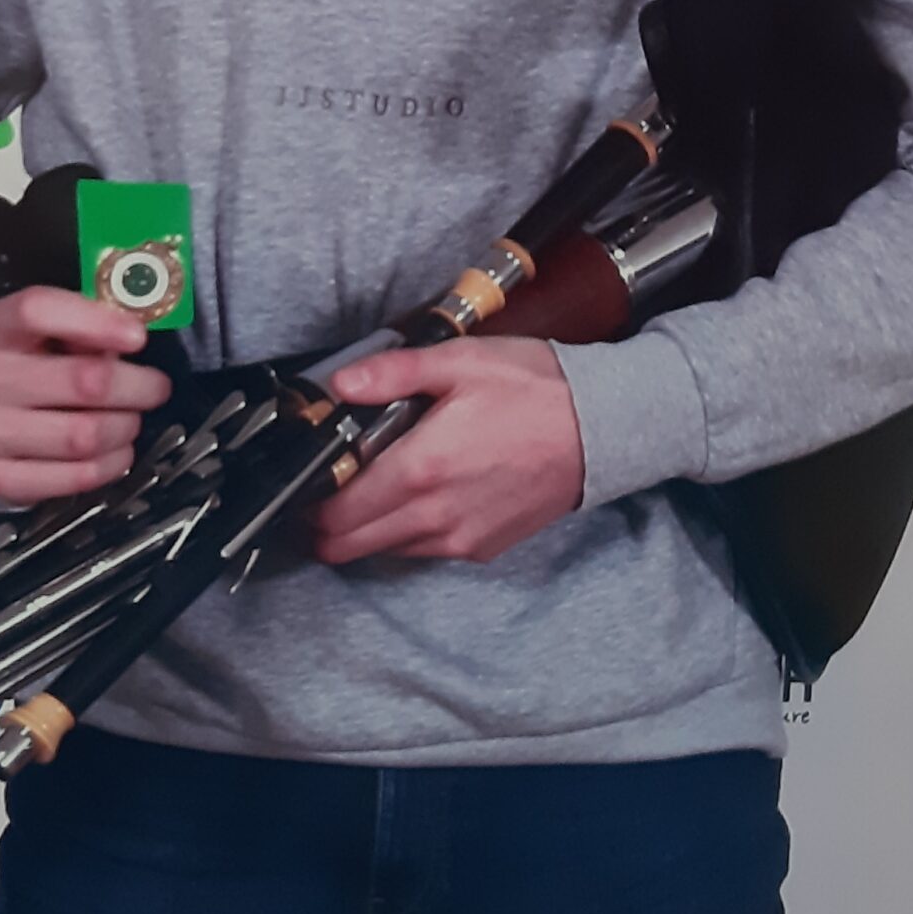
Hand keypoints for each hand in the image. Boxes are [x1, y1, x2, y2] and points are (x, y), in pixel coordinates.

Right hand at [0, 285, 172, 506]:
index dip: (97, 322)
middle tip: (155, 387)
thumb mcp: (46, 330)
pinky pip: (78, 476)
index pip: (38, 311)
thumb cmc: (26, 364)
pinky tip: (115, 449)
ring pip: (85, 436)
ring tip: (130, 419)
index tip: (138, 338)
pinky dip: (112, 464)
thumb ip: (85, 325)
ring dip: (125, 427)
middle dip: (137, 386)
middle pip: (82, 380)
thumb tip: (132, 337)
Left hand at [306, 336, 586, 565]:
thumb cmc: (534, 390)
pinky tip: (421, 490)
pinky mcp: (481, 549)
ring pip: (383, 550)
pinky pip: (422, 550)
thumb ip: (390, 373)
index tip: (311, 474)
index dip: (310, 500)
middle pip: (347, 546)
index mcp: (419, 470)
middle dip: (326, 521)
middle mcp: (434, 517)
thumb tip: (339, 384)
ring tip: (379, 478)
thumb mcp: (459, 363)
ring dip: (367, 525)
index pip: (334, 515)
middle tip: (331, 481)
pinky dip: (406, 530)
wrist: (602, 429)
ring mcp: (459, 540)